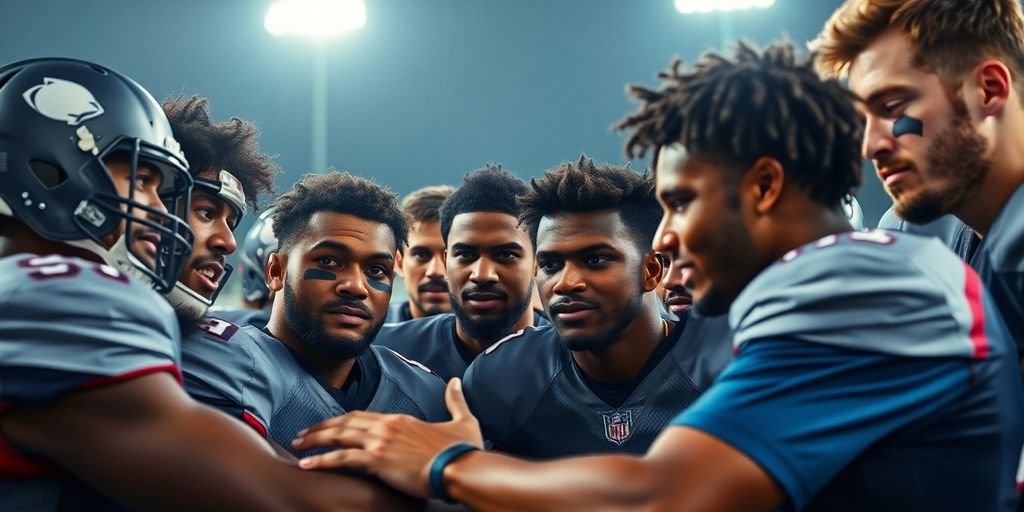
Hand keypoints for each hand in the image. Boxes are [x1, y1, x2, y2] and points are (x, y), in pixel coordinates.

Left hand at [292, 378, 483, 498]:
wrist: (462, 468)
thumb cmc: (462, 450)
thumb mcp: (462, 420)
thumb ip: (455, 400)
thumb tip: (455, 381)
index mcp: (400, 419)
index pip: (363, 416)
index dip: (342, 421)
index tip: (329, 426)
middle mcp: (386, 426)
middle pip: (345, 422)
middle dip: (321, 427)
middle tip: (302, 434)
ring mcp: (380, 442)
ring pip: (338, 436)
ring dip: (315, 440)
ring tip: (298, 446)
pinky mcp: (377, 460)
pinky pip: (342, 458)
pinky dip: (322, 460)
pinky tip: (307, 464)